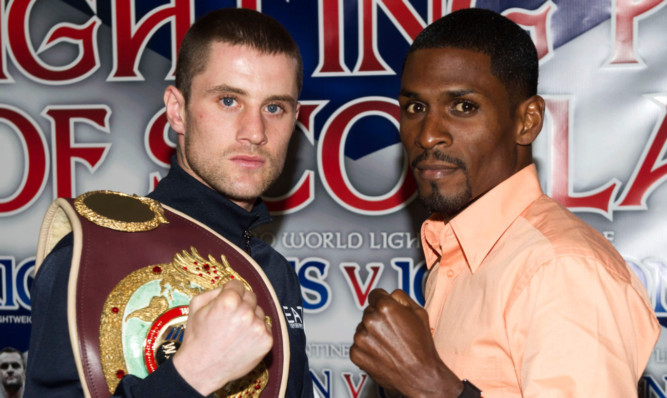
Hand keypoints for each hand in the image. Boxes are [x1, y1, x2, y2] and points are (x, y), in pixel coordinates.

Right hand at [173, 280, 272, 394]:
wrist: (201, 370)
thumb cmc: (197, 338)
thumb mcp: (196, 306)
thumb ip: (214, 290)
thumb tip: (229, 287)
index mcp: (229, 300)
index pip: (238, 284)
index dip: (229, 292)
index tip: (225, 302)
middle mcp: (246, 312)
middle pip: (250, 296)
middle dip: (241, 304)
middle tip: (229, 319)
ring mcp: (258, 327)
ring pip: (259, 312)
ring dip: (250, 318)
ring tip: (235, 332)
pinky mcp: (266, 341)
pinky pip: (265, 328)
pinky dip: (256, 332)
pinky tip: (243, 341)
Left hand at [350, 289, 462, 397]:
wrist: (419, 376)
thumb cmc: (422, 347)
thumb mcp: (419, 313)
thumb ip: (401, 298)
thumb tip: (391, 294)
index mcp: (385, 307)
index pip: (375, 295)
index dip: (382, 301)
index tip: (386, 309)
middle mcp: (370, 320)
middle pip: (369, 312)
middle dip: (379, 319)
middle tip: (393, 332)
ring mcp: (361, 337)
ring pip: (362, 328)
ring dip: (372, 334)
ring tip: (389, 344)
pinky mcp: (356, 353)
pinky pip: (358, 345)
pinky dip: (367, 348)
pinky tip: (382, 353)